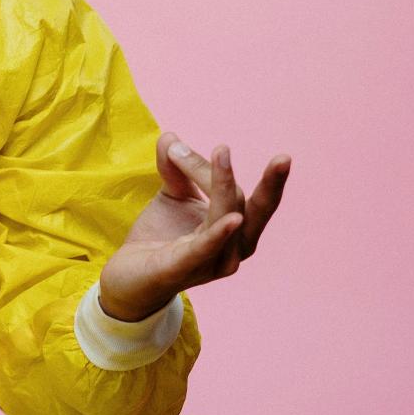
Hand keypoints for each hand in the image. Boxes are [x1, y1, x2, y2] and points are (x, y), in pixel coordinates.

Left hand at [98, 131, 290, 321]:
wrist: (129, 277)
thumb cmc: (160, 237)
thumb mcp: (171, 196)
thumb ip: (175, 167)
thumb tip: (171, 136)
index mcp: (234, 232)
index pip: (236, 194)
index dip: (213, 168)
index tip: (175, 146)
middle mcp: (232, 250)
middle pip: (256, 213)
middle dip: (272, 186)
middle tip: (284, 157)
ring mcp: (211, 263)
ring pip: (227, 220)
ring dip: (223, 186)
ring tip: (222, 154)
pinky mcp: (183, 270)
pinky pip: (204, 250)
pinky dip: (219, 234)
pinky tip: (231, 219)